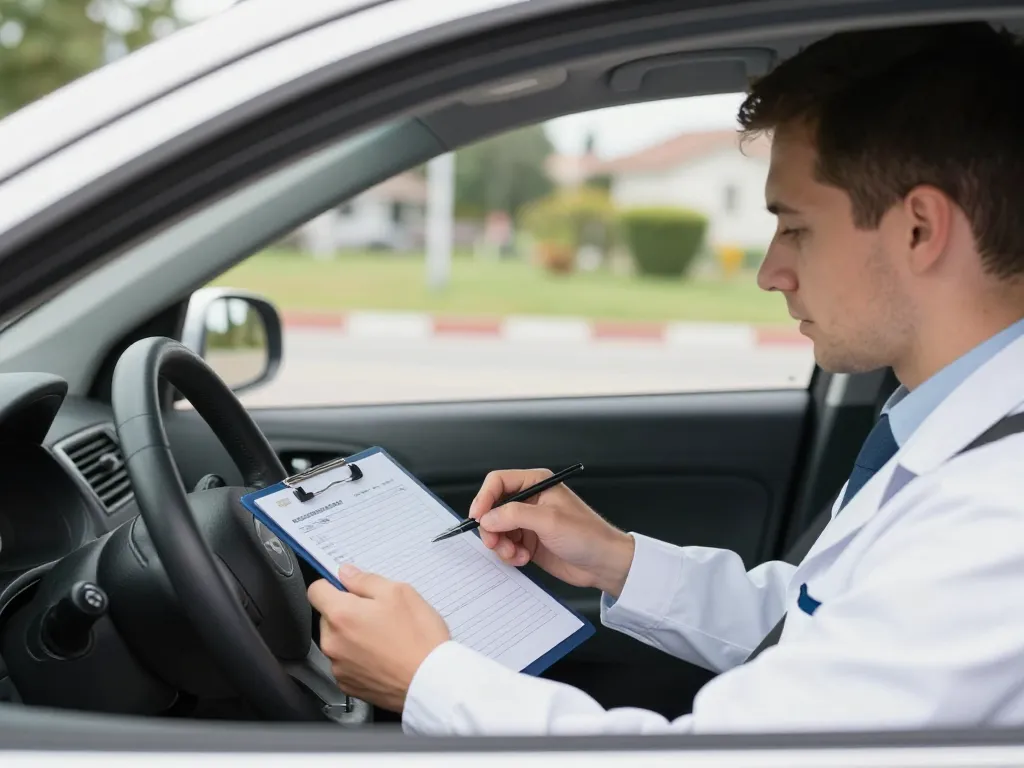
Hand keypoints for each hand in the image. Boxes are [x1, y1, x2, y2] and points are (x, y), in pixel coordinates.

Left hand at [307, 564, 449, 711]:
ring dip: (352, 635)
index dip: (332, 585)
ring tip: (384, 637)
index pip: (316, 590)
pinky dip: (358, 657)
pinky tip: (382, 655)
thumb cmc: (418, 637)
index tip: (348, 588)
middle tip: (378, 614)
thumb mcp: (399, 593)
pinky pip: (345, 662)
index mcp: (341, 615)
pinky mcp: (348, 684)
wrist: (430, 681)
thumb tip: (346, 573)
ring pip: (336, 640)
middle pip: (327, 617)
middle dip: (346, 611)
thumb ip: (365, 580)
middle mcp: (333, 642)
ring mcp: (338, 666)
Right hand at [470, 469, 634, 597]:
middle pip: (493, 508)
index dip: (484, 498)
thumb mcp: (548, 521)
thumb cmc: (588, 535)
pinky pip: (506, 546)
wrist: (604, 564)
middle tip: (496, 543)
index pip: (498, 482)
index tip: (478, 517)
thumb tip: (486, 518)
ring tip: (516, 555)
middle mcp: (530, 500)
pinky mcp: (529, 542)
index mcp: (537, 483)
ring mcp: (528, 522)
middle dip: (491, 528)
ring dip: (501, 545)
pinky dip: (509, 555)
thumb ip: (514, 515)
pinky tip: (524, 559)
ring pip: (496, 529)